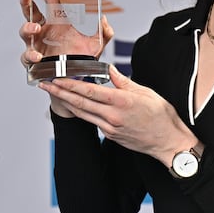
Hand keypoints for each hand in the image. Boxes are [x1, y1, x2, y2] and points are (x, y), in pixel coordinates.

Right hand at [19, 0, 113, 67]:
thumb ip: (104, 32)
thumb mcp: (97, 44)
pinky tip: (38, 56)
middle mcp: (45, 30)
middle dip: (26, 3)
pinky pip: (26, 56)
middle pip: (30, 12)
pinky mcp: (34, 61)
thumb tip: (104, 20)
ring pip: (25, 32)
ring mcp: (38, 44)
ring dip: (28, 27)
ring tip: (35, 28)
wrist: (76, 80)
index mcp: (58, 21)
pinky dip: (30, 55)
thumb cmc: (83, 58)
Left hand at [39, 65, 198, 165]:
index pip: (89, 91)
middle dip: (60, 93)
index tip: (56, 77)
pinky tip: (75, 105)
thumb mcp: (146, 93)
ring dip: (67, 103)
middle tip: (44, 84)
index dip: (70, 84)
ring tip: (54, 93)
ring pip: (83, 113)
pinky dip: (81, 111)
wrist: (169, 142)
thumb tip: (110, 70)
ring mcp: (110, 128)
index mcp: (122, 101)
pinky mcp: (111, 135)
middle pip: (80, 103)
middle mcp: (113, 116)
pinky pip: (92, 121)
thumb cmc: (162, 116)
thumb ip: (124, 82)